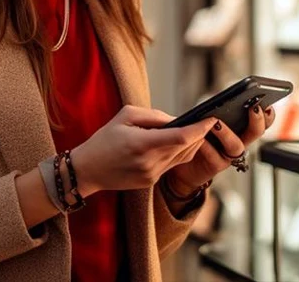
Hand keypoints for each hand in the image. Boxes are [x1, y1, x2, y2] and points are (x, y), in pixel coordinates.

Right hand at [70, 105, 217, 195]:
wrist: (87, 170)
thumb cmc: (103, 140)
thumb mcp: (125, 117)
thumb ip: (153, 116)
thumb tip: (176, 119)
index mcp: (142, 144)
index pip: (181, 137)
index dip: (199, 128)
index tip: (211, 119)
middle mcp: (150, 162)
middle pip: (186, 148)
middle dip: (198, 134)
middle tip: (206, 122)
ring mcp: (152, 175)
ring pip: (182, 158)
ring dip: (191, 144)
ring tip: (194, 131)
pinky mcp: (151, 181)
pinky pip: (172, 165)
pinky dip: (178, 153)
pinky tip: (177, 143)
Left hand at [166, 104, 276, 196]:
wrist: (180, 164)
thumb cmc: (192, 136)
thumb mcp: (201, 119)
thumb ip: (210, 111)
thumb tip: (213, 104)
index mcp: (239, 126)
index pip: (261, 119)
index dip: (267, 112)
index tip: (265, 100)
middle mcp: (238, 140)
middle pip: (256, 131)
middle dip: (258, 120)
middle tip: (253, 107)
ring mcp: (228, 154)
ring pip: (236, 145)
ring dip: (227, 133)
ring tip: (216, 123)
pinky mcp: (216, 165)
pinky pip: (215, 157)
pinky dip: (208, 147)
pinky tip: (199, 139)